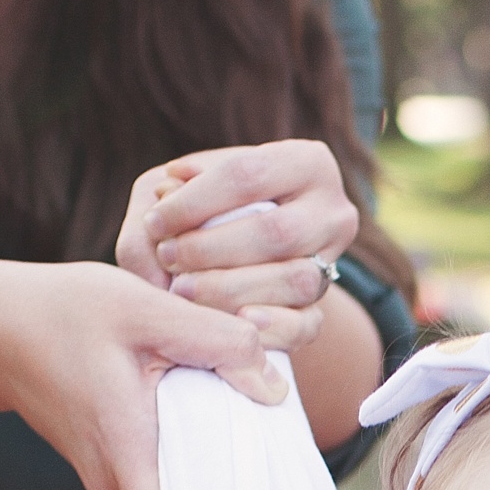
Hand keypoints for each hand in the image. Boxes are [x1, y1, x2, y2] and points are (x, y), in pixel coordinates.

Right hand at [0, 257, 319, 489]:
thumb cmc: (64, 313)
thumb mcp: (147, 309)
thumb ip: (218, 343)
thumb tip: (274, 389)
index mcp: (125, 450)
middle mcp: (112, 480)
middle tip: (263, 447)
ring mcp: (104, 476)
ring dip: (203, 461)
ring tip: (229, 414)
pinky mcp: (104, 462)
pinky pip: (155, 470)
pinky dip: (180, 446)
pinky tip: (194, 406)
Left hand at [118, 141, 358, 319]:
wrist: (244, 259)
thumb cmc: (210, 212)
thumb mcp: (192, 187)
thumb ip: (176, 186)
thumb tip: (168, 188)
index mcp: (307, 162)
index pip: (247, 175)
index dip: (196, 201)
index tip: (155, 222)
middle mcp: (333, 211)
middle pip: (276, 232)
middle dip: (211, 249)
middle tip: (166, 257)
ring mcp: (334, 262)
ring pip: (294, 280)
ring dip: (230, 289)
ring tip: (182, 289)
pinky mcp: (327, 308)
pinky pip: (306, 324)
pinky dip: (269, 326)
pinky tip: (234, 322)